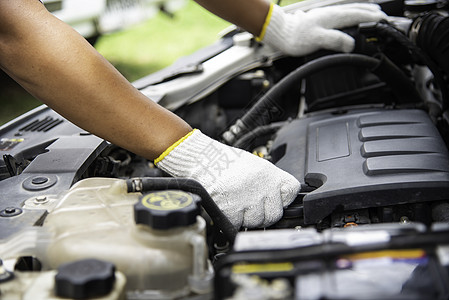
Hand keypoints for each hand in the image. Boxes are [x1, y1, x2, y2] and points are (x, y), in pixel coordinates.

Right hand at [155, 129, 299, 228]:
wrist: (203, 160)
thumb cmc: (226, 162)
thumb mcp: (256, 165)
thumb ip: (271, 181)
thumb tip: (281, 197)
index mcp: (270, 175)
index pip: (291, 192)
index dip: (283, 197)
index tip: (276, 198)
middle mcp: (262, 188)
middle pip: (275, 214)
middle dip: (264, 213)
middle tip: (252, 204)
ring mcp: (248, 201)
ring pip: (257, 222)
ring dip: (247, 218)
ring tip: (238, 202)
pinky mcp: (233, 212)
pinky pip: (238, 225)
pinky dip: (233, 220)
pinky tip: (229, 206)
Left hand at [261, 3, 386, 55]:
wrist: (282, 34)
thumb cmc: (296, 38)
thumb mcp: (317, 40)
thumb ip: (335, 40)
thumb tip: (351, 43)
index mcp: (333, 17)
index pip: (358, 14)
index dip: (373, 18)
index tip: (384, 20)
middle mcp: (331, 13)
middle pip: (356, 10)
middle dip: (371, 12)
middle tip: (384, 16)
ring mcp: (326, 15)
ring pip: (350, 11)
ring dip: (363, 12)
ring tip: (373, 14)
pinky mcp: (322, 19)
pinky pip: (342, 15)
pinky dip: (352, 15)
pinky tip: (351, 20)